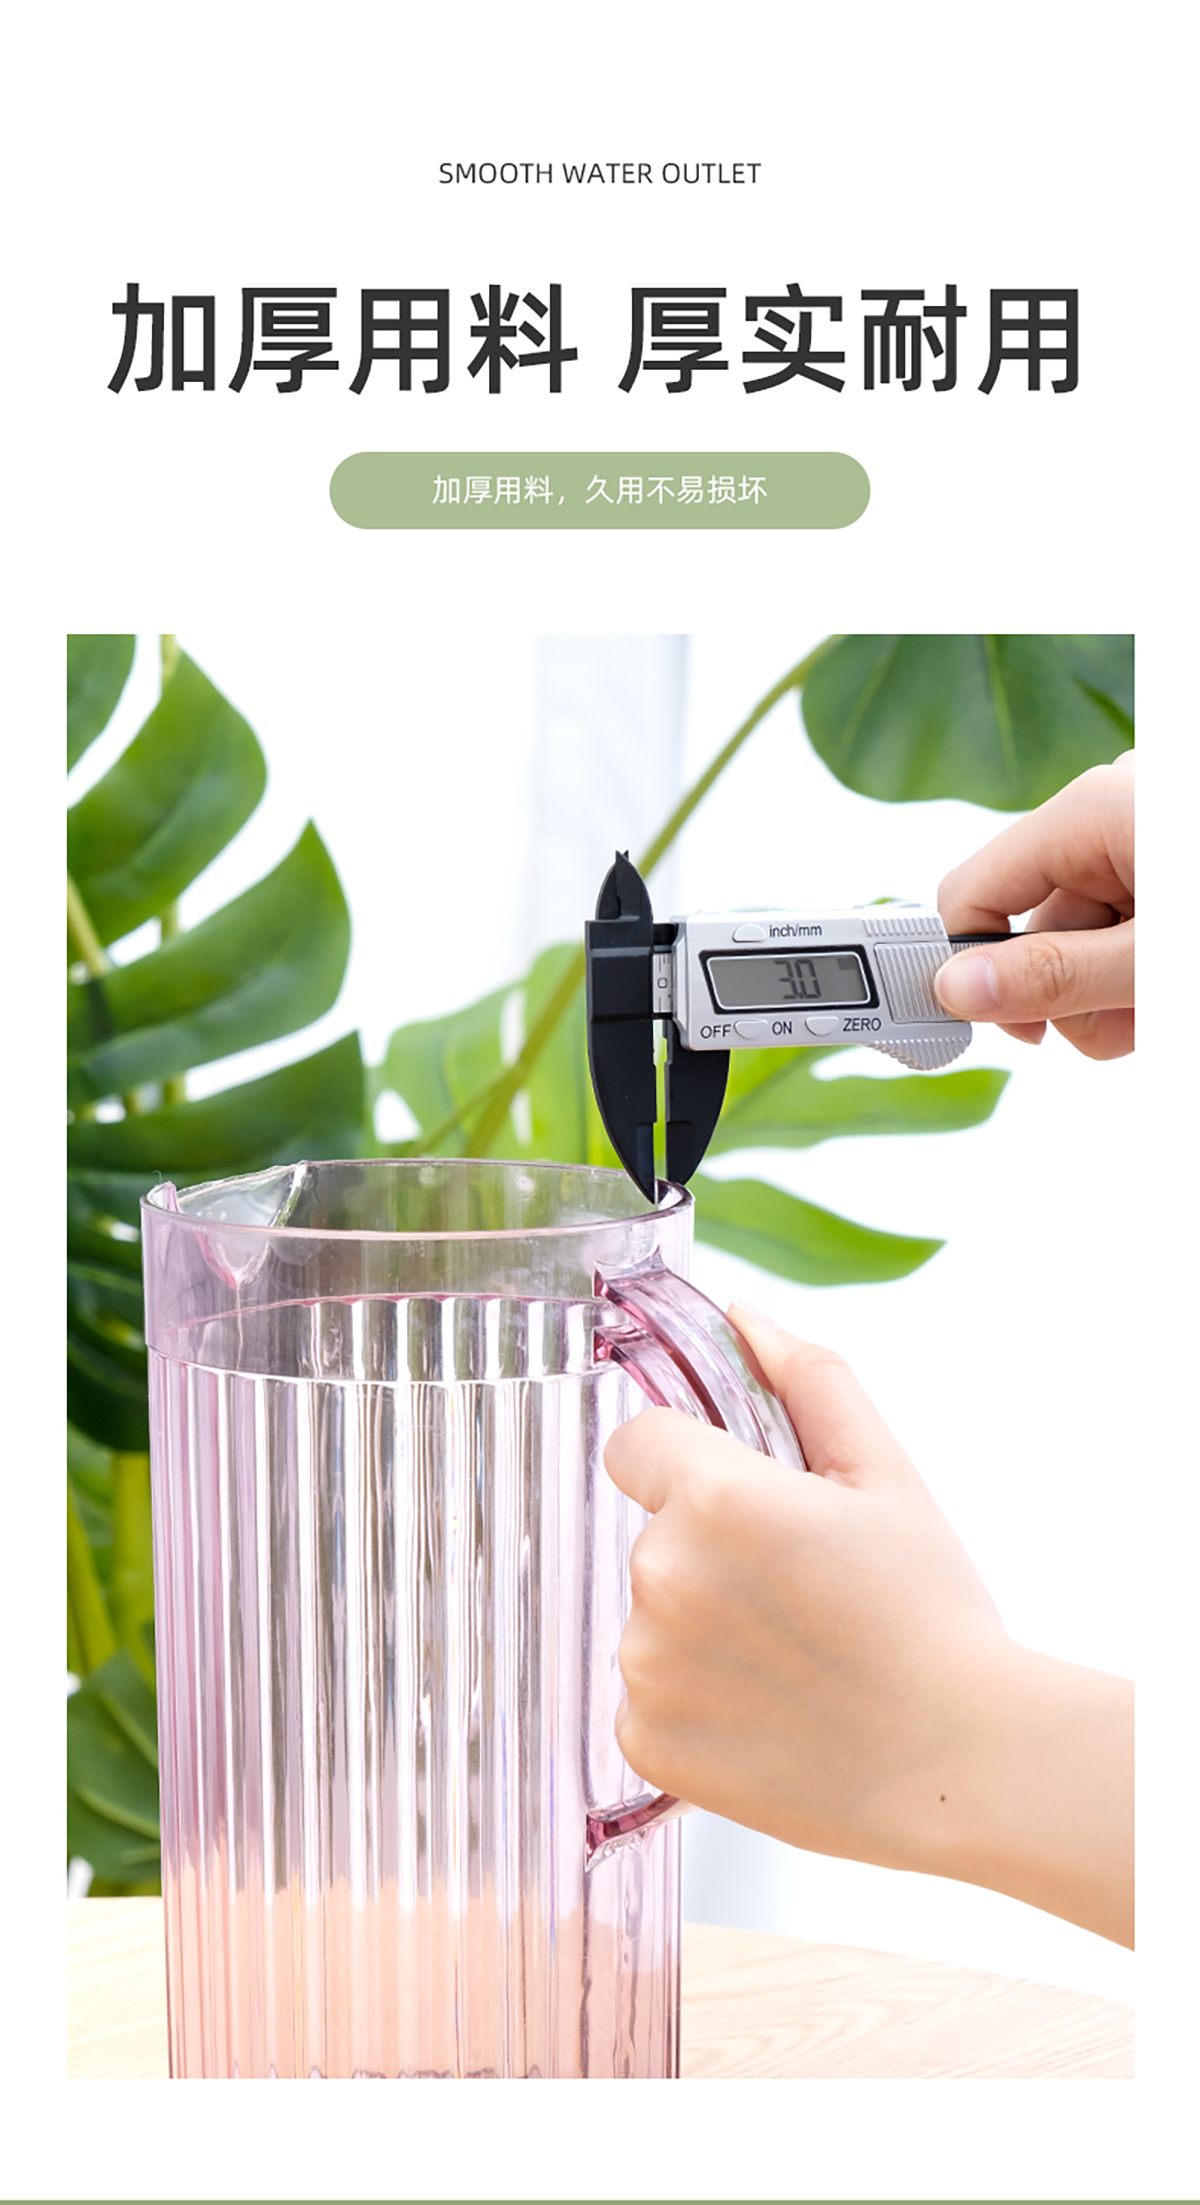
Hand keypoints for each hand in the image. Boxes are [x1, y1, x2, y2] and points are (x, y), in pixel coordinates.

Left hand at [605, 1306, 1132, 1945]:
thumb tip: (744, 1316)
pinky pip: (645, 1695)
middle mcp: (661, 1576)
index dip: (689, 1461)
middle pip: (653, 1532)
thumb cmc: (932, 1615)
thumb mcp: (886, 1473)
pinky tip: (768, 1711)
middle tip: (800, 1591)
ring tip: (793, 1657)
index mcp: (714, 1496)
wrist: (961, 1762)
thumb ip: (807, 1379)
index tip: (748, 1501)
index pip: (636, 1442)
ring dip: (700, 1626)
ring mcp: (646, 1665)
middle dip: (710, 1549)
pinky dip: (692, 1702)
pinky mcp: (643, 1740)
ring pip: (650, 1615)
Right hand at [935, 753, 1132, 1057]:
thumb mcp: (1153, 957)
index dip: (961, 965)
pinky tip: (1172, 990)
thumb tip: (957, 987)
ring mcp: (1139, 844)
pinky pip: (1119, 933)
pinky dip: (1138, 975)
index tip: (954, 1029)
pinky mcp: (1162, 873)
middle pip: (1032, 934)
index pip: (971, 892)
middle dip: (1069, 996)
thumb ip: (1056, 975)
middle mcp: (1106, 818)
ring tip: (1162, 1006)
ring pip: (1080, 947)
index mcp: (1088, 812)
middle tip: (1130, 1020)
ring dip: (1111, 997)